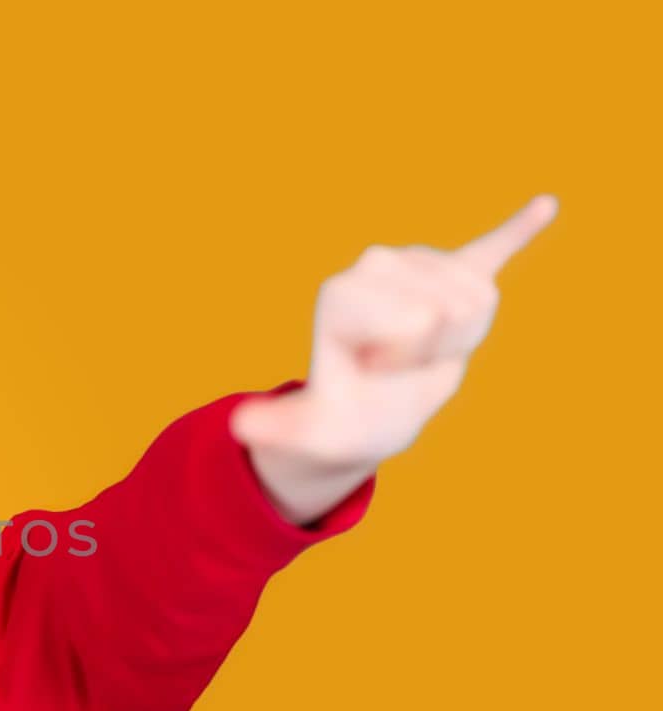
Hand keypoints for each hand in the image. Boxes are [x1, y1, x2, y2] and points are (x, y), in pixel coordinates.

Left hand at [230, 194, 558, 465]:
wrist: (367, 414)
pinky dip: (520, 228)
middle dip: (433, 351)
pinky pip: (494, 246)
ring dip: (457, 342)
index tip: (374, 372)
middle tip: (397, 367)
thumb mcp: (311, 429)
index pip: (413, 320)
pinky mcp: (455, 273)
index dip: (403, 361)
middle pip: (448, 308)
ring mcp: (417, 266)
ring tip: (420, 352)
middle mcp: (375, 265)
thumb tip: (240, 428)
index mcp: (341, 293)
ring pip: (478, 301)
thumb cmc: (340, 420)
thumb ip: (278, 425)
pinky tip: (545, 205)